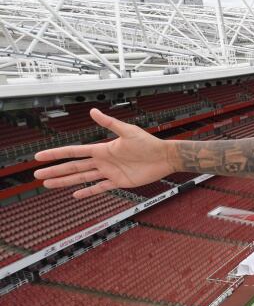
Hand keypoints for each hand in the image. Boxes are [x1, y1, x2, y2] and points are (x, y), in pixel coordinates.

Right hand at [33, 109, 176, 197]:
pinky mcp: (119, 182)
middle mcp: (103, 161)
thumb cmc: (148, 142)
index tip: (41, 156)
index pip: (74, 152)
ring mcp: (109, 172)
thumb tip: (92, 111)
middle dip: (55, 170)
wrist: (164, 157)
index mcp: (102, 149)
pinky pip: (100, 188)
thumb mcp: (128, 131)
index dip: (57, 154)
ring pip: (83, 178)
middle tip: (37, 174)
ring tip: (48, 185)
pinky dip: (88, 191)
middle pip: (74, 167)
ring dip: (65, 181)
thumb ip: (109, 123)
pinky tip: (75, 194)